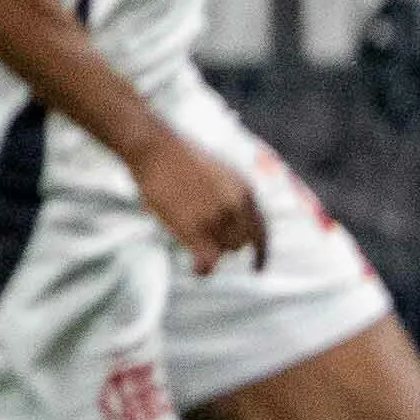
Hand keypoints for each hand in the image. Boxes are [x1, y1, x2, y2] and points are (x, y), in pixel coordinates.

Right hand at [132, 129, 261, 272]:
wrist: (157, 149)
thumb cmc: (181, 159)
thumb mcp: (221, 172)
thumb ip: (233, 195)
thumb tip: (234, 219)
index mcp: (246, 190)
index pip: (262, 230)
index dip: (262, 252)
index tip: (259, 268)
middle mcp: (237, 205)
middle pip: (242, 242)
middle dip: (227, 244)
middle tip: (204, 238)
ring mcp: (217, 217)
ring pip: (225, 250)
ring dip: (211, 249)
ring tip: (190, 235)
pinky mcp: (194, 227)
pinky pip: (208, 260)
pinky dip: (203, 268)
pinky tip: (196, 269)